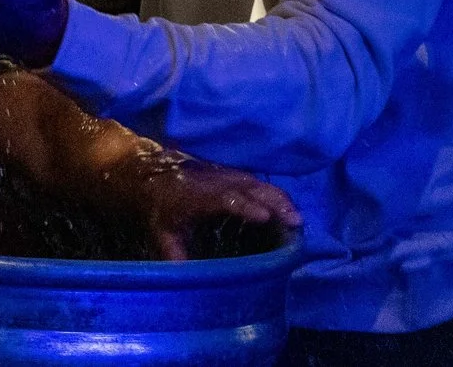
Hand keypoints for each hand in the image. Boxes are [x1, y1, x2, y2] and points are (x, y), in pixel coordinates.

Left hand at [125, 152, 299, 260]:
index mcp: (199, 196)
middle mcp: (218, 182)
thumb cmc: (162, 210)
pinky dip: (276, 197)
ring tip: (297, 220)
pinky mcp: (237, 177)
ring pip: (259, 185)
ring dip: (280, 200)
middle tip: (295, 221)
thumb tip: (184, 276)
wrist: (155, 176)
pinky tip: (289, 212)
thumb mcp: (163, 233)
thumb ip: (174, 253)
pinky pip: (260, 185)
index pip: (226, 198)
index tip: (264, 217)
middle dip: (274, 203)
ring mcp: (229, 177)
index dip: (245, 206)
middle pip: (250, 188)